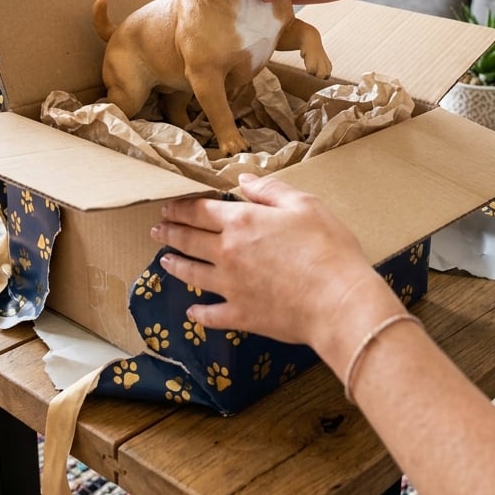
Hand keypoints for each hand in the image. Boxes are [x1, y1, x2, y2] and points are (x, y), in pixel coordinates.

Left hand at [153, 174, 381, 347]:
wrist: (337, 301)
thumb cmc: (326, 248)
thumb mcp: (304, 205)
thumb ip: (269, 190)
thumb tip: (243, 179)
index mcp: (240, 222)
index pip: (199, 211)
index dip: (180, 208)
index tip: (167, 207)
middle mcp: (227, 254)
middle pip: (189, 241)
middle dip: (170, 234)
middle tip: (157, 231)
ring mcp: (231, 287)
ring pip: (193, 275)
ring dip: (176, 266)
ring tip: (165, 262)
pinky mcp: (241, 315)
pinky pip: (211, 314)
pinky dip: (199, 313)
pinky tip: (192, 311)